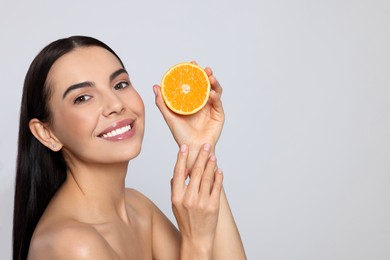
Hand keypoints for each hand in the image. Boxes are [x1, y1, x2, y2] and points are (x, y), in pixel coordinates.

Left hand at [154, 64, 224, 169]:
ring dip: (214, 82)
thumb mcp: (169, 117)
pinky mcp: (219, 114)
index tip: (191, 64)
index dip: (193, 73)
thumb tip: (156, 87)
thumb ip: (162, 103)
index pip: (194, 84)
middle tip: (203, 68)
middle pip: (206, 84)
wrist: (191, 148)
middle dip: (206, 74)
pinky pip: (218, 102)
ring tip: (210, 77)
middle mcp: (202, 103)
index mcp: (192, 102)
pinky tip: (211, 93)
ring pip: (215, 90)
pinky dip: (216, 96)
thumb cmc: (180, 135)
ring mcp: (211, 108)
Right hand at [171, 143, 222, 257]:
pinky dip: (218, 176)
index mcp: (177, 197)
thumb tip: (180, 170)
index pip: (179, 172)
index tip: (185, 147)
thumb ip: (176, 187)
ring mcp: (202, 202)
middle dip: (202, 156)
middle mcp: (188, 199)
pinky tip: (219, 170)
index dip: (182, 158)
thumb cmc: (185, 221)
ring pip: (208, 177)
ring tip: (213, 155)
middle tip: (206, 146)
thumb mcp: (175, 204)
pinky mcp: (213, 206)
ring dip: (211, 164)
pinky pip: (217, 187)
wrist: (196, 239)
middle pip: (196, 172)